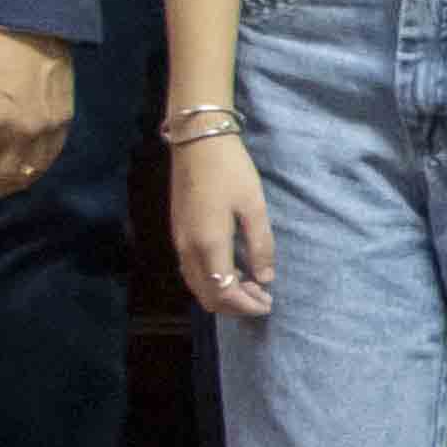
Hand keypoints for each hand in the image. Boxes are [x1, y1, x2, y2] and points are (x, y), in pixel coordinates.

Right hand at [171, 130, 274, 318]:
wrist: (196, 141)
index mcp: (209, 244)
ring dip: (223, 293)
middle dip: (235, 305)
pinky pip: (192, 272)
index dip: (246, 305)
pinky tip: (232, 271)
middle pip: (207, 296)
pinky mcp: (178, 233)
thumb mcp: (254, 206)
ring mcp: (179, 242)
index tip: (268, 303)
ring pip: (197, 286)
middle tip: (262, 296)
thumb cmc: (230, 170)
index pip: (224, 292)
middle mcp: (188, 249)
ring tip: (251, 285)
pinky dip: (211, 281)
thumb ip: (260, 245)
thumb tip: (265, 278)